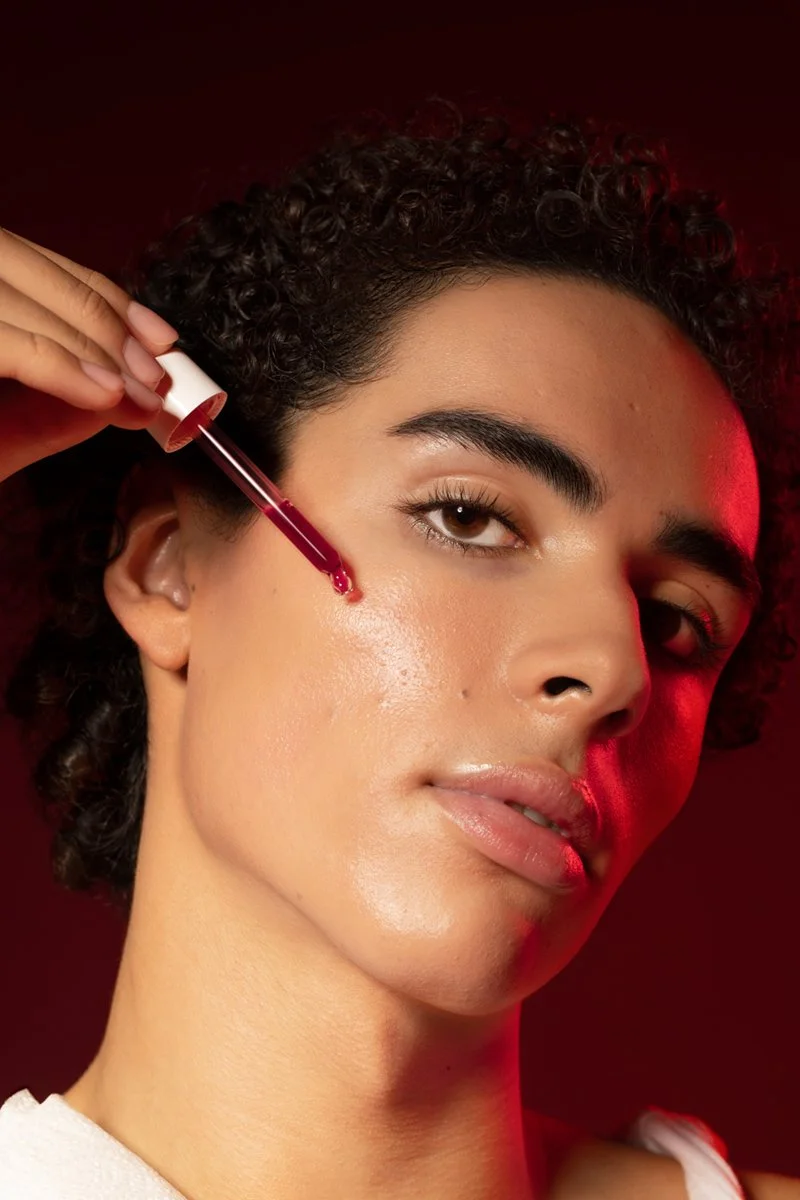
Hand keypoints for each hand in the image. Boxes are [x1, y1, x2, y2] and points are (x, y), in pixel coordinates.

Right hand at [0, 226, 177, 481]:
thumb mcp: (13, 425)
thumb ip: (67, 401)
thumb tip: (138, 389)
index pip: (39, 266)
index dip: (107, 298)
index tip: (162, 340)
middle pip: (27, 267)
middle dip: (105, 320)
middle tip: (158, 376)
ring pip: (15, 294)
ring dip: (89, 341)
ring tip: (136, 392)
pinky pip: (3, 341)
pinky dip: (57, 363)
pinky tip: (101, 396)